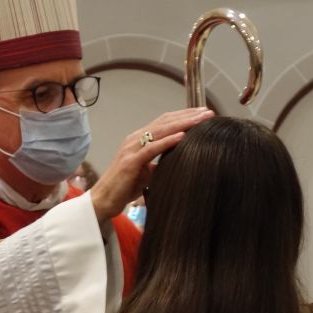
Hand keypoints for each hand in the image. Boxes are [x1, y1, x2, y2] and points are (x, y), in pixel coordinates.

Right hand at [89, 107, 213, 222]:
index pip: (165, 122)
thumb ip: (160, 162)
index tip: (203, 114)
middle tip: (208, 112)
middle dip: (188, 115)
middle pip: (165, 121)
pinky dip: (168, 141)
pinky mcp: (130, 161)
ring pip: (160, 130)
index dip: (184, 116)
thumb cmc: (125, 186)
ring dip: (183, 124)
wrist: (104, 200)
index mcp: (140, 139)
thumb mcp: (148, 171)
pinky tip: (182, 136)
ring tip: (201, 119)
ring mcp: (131, 148)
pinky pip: (152, 148)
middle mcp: (135, 139)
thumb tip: (177, 161)